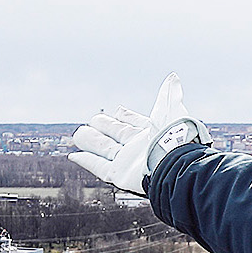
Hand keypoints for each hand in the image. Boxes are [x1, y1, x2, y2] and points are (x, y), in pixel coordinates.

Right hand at [69, 73, 192, 195]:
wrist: (176, 161)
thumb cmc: (175, 135)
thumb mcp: (171, 107)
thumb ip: (169, 93)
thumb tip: (173, 78)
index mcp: (151, 131)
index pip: (134, 122)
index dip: (126, 116)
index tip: (117, 110)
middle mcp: (138, 146)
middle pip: (115, 134)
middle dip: (104, 126)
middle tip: (94, 120)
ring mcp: (128, 161)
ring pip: (104, 149)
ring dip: (90, 142)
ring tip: (79, 134)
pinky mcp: (119, 175)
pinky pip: (99, 167)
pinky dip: (86, 161)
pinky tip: (75, 156)